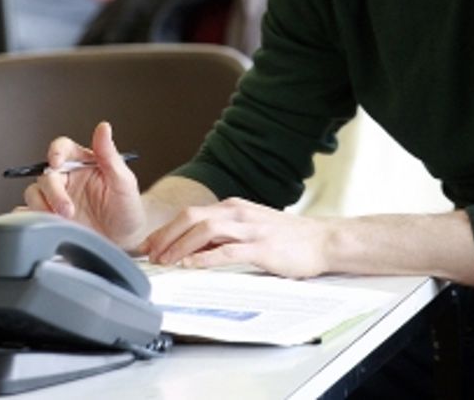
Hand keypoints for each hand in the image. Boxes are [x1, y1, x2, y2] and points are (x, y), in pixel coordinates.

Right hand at [22, 122, 146, 249]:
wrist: (127, 239)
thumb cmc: (126, 206)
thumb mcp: (124, 181)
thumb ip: (110, 155)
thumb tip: (104, 128)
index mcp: (81, 162)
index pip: (63, 148)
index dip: (56, 152)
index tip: (56, 161)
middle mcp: (66, 178)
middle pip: (46, 174)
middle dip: (53, 192)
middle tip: (67, 209)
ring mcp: (57, 198)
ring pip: (34, 193)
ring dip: (42, 206)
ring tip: (61, 221)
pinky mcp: (51, 217)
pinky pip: (30, 214)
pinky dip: (31, 218)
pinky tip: (42, 226)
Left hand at [142, 198, 333, 278]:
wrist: (323, 240)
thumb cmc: (289, 238)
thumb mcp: (250, 230)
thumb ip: (224, 236)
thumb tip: (193, 249)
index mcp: (233, 208)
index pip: (190, 214)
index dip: (166, 229)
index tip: (149, 244)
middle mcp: (238, 213)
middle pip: (191, 217)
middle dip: (165, 235)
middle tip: (149, 254)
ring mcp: (250, 229)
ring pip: (205, 230)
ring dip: (180, 246)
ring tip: (165, 260)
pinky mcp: (262, 247)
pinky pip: (227, 250)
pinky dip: (205, 257)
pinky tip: (191, 265)